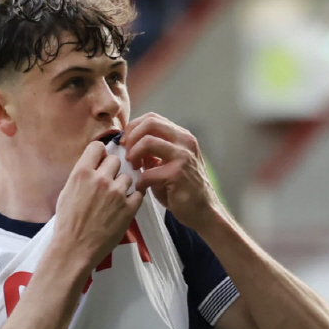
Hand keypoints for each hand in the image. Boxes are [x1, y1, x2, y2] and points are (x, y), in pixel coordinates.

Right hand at [54, 140, 143, 270]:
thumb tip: (93, 166)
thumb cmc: (67, 224)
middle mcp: (100, 179)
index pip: (97, 147)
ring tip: (115, 199)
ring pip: (128, 177)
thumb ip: (81, 176)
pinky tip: (124, 206)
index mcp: (82, 173)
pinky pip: (139, 194)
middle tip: (108, 183)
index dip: (100, 154)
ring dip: (123, 185)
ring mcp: (116, 194)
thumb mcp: (67, 192)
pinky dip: (133, 199)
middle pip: (115, 160)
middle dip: (112, 170)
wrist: (74, 249)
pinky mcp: (128, 209)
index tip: (101, 162)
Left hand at [122, 113, 221, 230]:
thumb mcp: (168, 163)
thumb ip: (153, 152)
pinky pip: (147, 173)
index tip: (125, 143)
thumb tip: (131, 144)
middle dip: (131, 137)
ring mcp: (182, 156)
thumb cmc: (183, 188)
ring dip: (134, 154)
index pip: (152, 118)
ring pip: (147, 141)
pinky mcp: (177, 174)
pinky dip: (139, 182)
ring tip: (134, 168)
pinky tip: (141, 189)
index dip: (133, 128)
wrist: (203, 210)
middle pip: (150, 123)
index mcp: (181, 136)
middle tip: (127, 154)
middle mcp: (184, 141)